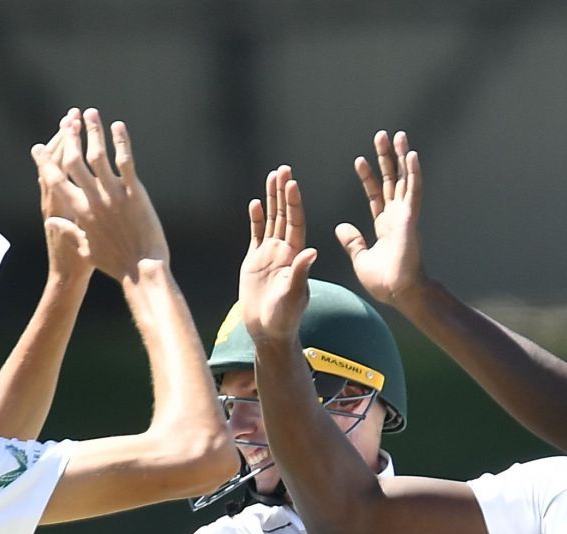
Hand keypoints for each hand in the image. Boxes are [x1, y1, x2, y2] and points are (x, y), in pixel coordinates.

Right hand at [35, 107, 166, 280]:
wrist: (141, 270)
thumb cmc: (114, 263)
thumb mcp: (86, 249)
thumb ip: (68, 230)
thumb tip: (51, 222)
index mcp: (78, 211)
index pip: (55, 180)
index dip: (45, 161)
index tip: (38, 147)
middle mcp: (92, 198)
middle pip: (74, 160)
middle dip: (69, 137)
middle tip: (68, 120)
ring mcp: (113, 194)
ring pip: (97, 155)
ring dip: (93, 131)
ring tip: (90, 113)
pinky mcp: (134, 193)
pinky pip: (125, 161)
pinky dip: (121, 141)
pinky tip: (118, 126)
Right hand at [238, 165, 317, 345]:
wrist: (267, 331)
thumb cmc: (284, 318)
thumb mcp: (294, 296)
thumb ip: (301, 273)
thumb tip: (312, 252)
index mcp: (296, 257)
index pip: (296, 224)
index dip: (294, 204)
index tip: (293, 184)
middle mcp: (284, 251)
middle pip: (285, 216)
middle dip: (284, 193)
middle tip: (284, 169)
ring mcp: (270, 255)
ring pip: (272, 220)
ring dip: (272, 199)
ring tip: (272, 176)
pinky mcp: (255, 261)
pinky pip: (256, 234)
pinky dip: (256, 219)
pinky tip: (256, 203)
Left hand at [336, 128, 426, 308]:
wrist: (399, 292)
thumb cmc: (384, 282)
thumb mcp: (360, 259)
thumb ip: (352, 241)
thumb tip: (339, 227)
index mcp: (386, 226)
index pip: (376, 194)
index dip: (368, 177)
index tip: (359, 160)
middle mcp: (398, 217)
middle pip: (391, 180)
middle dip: (386, 158)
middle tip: (382, 136)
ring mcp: (406, 216)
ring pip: (404, 179)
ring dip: (401, 157)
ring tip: (398, 135)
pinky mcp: (411, 218)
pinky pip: (413, 190)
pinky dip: (413, 172)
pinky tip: (411, 154)